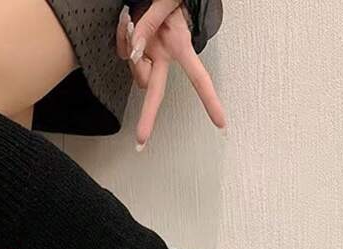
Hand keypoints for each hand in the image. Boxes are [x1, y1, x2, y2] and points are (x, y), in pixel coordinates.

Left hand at [116, 1, 225, 150]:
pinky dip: (121, 37)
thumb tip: (134, 50)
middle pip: (156, 92)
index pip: (199, 77)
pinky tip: (127, 21)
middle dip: (148, 117)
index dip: (210, 100)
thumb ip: (149, 24)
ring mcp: (148, 52)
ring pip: (134, 68)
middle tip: (141, 142)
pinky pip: (123, 51)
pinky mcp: (135, 47)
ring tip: (132, 18)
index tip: (220, 122)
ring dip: (129, 49)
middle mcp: (163, 54)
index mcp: (179, 45)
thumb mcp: (165, 3)